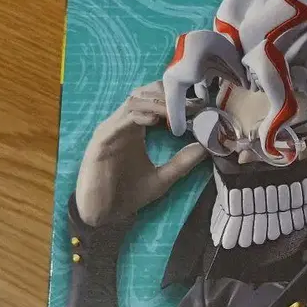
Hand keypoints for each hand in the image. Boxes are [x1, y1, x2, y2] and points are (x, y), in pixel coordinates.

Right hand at [74, 81, 208, 226]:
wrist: (103, 213)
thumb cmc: (128, 194)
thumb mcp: (162, 179)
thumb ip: (182, 163)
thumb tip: (204, 148)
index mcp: (136, 129)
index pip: (154, 101)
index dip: (175, 99)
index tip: (199, 105)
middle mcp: (123, 124)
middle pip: (144, 93)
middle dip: (168, 94)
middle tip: (191, 103)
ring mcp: (111, 129)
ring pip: (133, 101)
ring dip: (157, 103)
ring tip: (178, 110)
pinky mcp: (102, 140)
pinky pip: (121, 121)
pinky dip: (139, 116)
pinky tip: (155, 119)